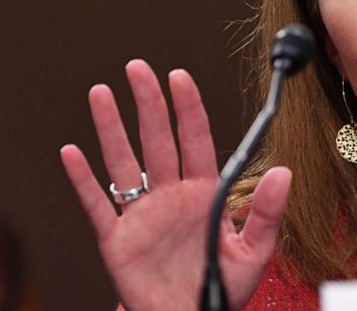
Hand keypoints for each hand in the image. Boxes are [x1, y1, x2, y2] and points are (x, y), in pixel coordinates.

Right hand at [61, 60, 290, 310]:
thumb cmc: (222, 288)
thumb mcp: (254, 251)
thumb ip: (266, 211)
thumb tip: (285, 172)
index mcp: (203, 192)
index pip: (194, 139)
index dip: (187, 107)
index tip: (179, 76)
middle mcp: (170, 195)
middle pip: (156, 139)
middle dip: (147, 102)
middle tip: (136, 67)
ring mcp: (142, 215)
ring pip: (123, 162)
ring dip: (111, 128)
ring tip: (100, 93)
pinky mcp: (118, 240)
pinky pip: (98, 204)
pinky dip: (84, 180)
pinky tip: (72, 152)